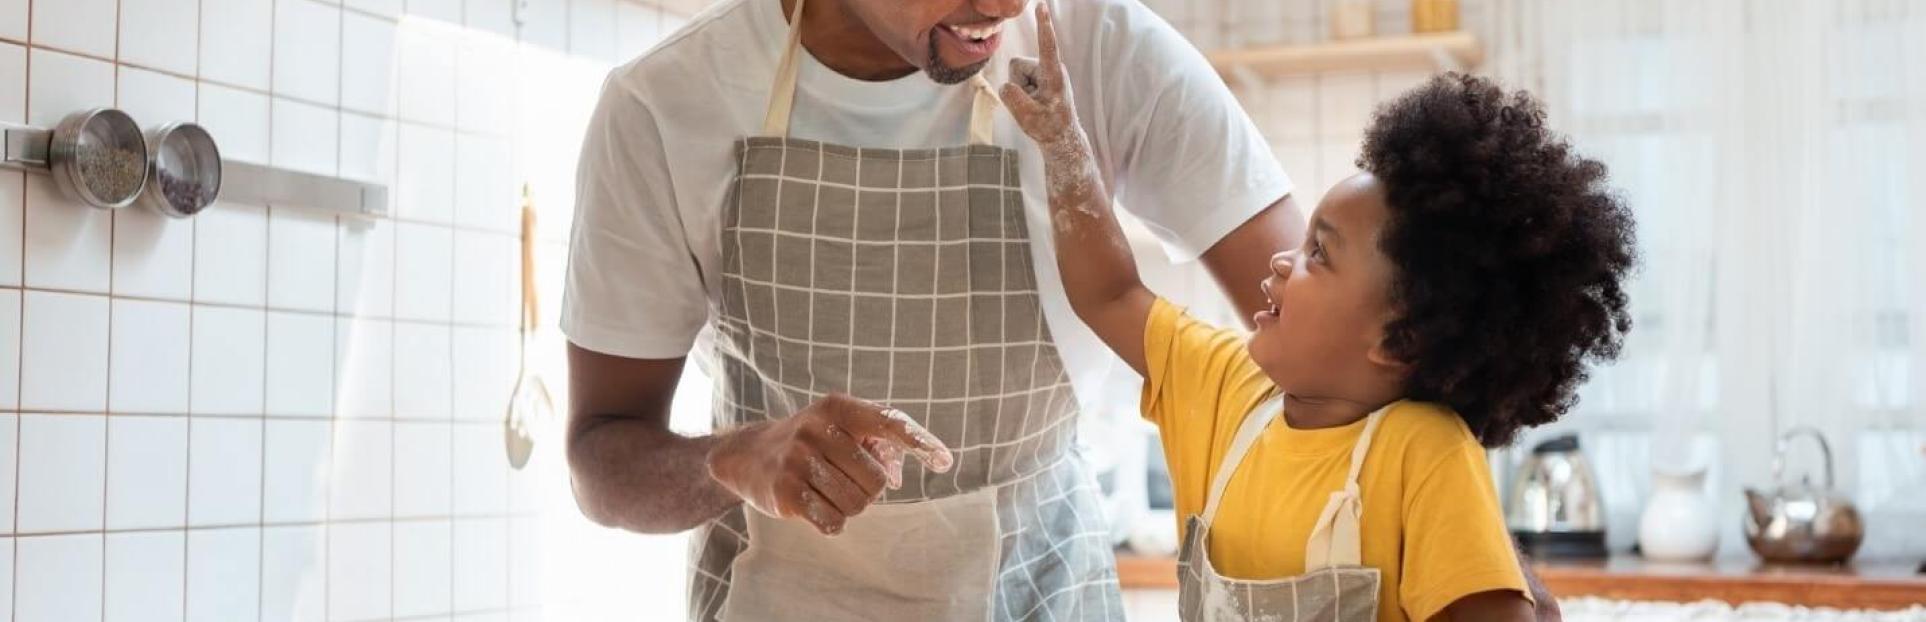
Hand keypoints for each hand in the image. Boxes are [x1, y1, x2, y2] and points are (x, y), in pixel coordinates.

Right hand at [705, 393, 952, 535]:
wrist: (748, 455)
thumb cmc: (813, 441)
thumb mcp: (843, 427)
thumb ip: (882, 444)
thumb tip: (898, 477)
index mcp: (838, 408)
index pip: (889, 423)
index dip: (920, 442)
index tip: (945, 461)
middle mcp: (817, 429)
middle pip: (876, 480)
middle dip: (869, 488)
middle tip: (845, 479)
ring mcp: (798, 460)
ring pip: (857, 505)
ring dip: (850, 505)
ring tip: (828, 490)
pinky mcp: (785, 493)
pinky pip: (834, 522)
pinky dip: (832, 521)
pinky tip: (815, 505)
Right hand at [999, 2, 1086, 154]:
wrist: (1060, 138)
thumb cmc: (1049, 128)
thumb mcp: (1028, 117)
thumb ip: (1013, 98)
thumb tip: (1006, 86)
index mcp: (1053, 75)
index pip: (1047, 45)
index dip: (1043, 26)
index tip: (1042, 6)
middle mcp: (1050, 69)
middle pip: (1017, 66)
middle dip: (1017, 85)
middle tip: (1032, 106)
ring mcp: (1044, 72)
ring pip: (1016, 73)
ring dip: (1020, 90)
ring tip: (1035, 105)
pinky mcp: (1039, 77)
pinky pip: (1018, 80)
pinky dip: (1022, 92)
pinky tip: (1034, 104)